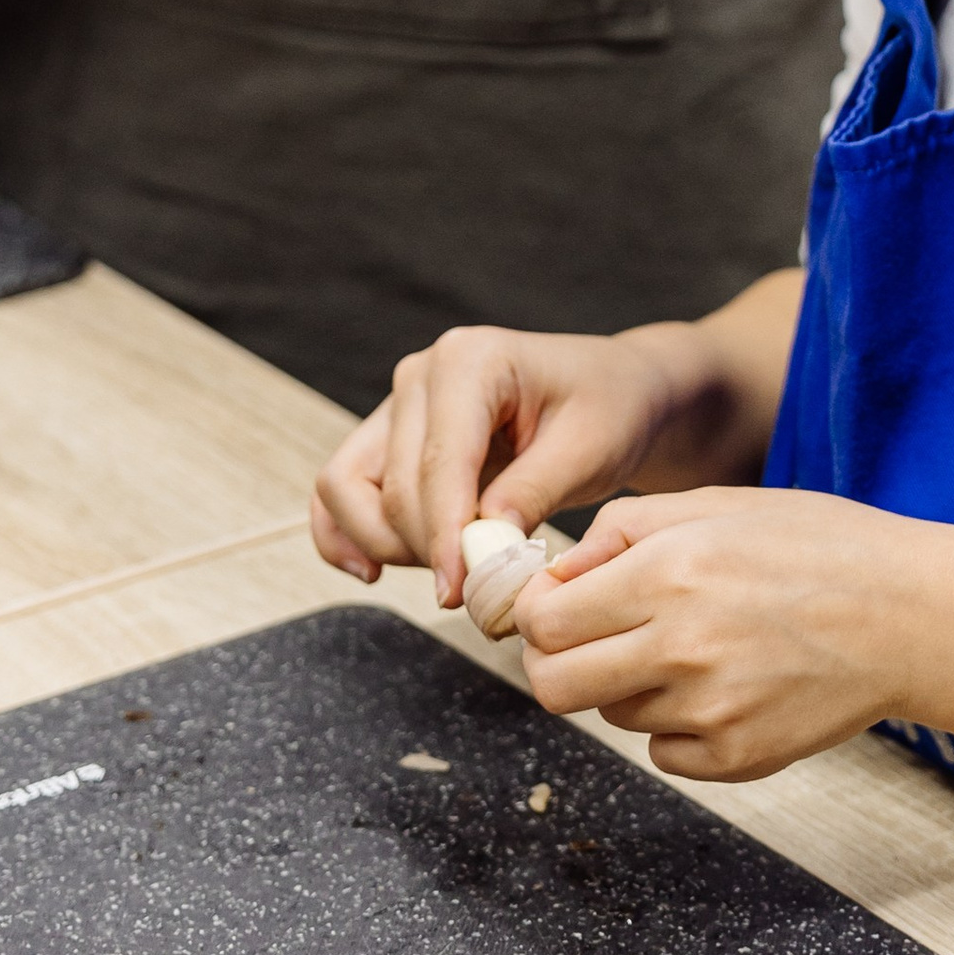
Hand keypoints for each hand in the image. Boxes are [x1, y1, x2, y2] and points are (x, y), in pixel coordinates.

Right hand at [311, 324, 733, 605]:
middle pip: (389, 485)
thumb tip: (479, 548)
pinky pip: (340, 490)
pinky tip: (372, 572)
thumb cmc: (609, 409)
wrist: (613, 393)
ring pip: (347, 488)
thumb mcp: (590, 449)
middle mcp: (419, 376)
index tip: (459, 590)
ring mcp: (399, 405)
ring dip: (386, 545)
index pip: (437, 461)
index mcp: (470, 361)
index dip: (443, 534)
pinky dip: (344, 534)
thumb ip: (532, 492)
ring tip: (449, 575)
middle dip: (428, 549)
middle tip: (479, 593)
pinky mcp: (390, 438)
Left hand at [514, 487, 953, 780]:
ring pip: (611, 714)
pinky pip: (663, 752)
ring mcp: (710, 712)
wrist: (913, 616)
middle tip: (591, 639)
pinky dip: (676, 725)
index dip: (535, 613)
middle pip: (552, 686)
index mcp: (667, 574)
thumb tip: (553, 574)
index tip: (557, 604)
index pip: (541, 621)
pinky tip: (725, 684)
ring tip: (692, 647)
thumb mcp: (717, 504)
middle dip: (557, 660)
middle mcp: (681, 648)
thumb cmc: (820, 547)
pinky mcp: (738, 758)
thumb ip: (622, 532)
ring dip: (627, 685)